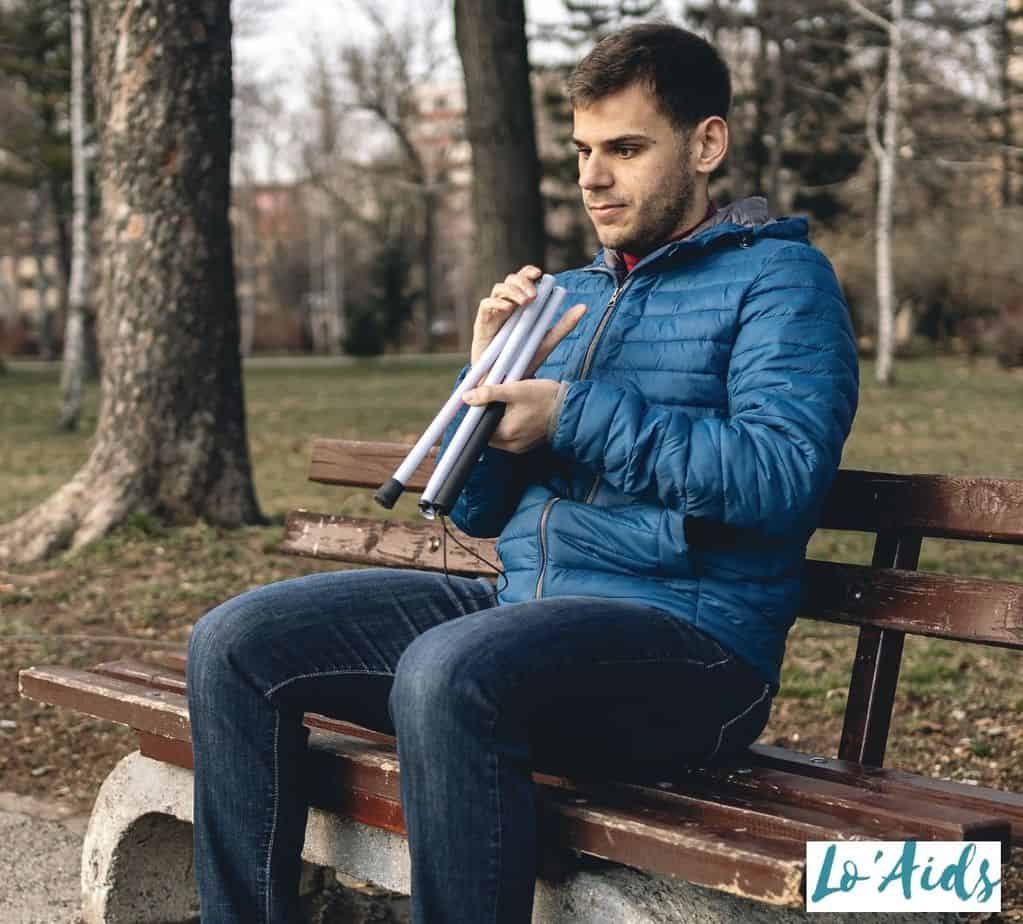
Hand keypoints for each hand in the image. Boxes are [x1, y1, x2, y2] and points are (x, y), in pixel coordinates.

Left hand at [463, 379, 561, 453]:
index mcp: (506, 432)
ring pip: (499, 437)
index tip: (482, 405)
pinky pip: (510, 439)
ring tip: (509, 408)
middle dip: (489, 420)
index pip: (479, 430)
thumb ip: (489, 393)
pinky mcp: (527, 445)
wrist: (569, 407)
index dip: (478, 417)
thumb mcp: (515, 390)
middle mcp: (511, 445)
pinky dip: (510, 428)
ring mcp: (520, 447)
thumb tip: (467, 397)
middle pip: (488, 434)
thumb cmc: (544, 397)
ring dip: (499, 424)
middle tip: (497, 403)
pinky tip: (517, 415)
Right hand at [471, 265, 586, 374]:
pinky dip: (496, 303)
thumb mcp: (547, 340)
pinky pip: (486, 305)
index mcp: (521, 304)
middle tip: (534, 295)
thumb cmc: (523, 358)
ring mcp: (493, 312)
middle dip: (523, 282)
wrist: (505, 380)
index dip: (528, 272)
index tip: (539, 273)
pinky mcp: (482, 322)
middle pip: (511, 280)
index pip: (523, 280)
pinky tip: (508, 308)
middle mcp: (507, 304)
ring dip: (513, 291)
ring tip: (525, 301)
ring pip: (499, 289)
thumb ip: (564, 325)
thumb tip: (584, 307)